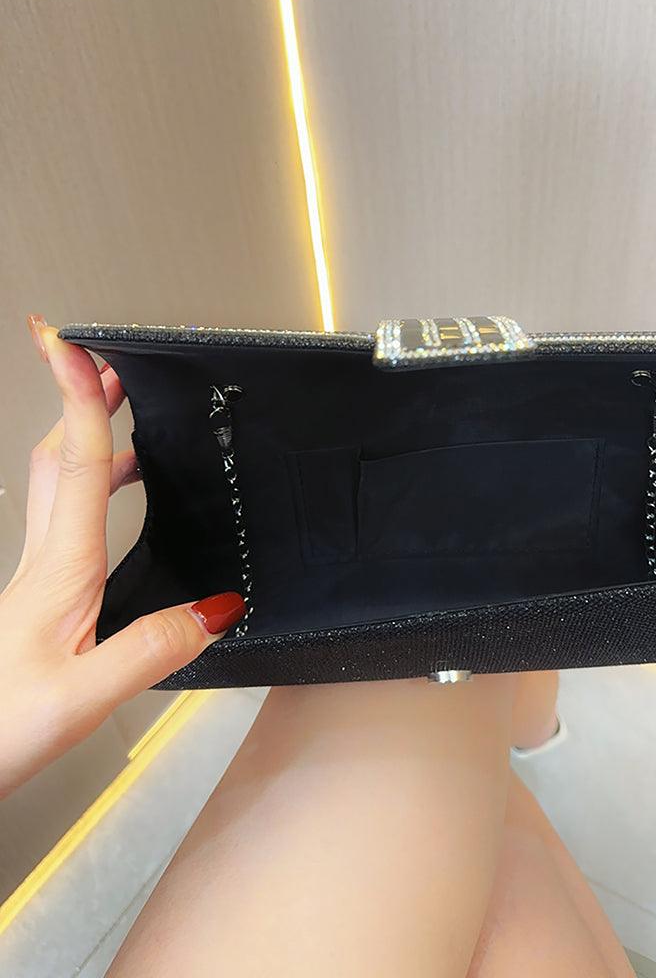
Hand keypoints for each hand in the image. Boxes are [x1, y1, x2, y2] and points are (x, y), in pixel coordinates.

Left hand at [0, 316, 244, 797]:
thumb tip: (219, 605)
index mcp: (60, 571)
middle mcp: (44, 562)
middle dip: (78, 399)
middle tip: (102, 358)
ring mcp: (36, 578)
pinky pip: (63, 517)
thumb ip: (153, 648)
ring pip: (55, 483)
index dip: (77, 398)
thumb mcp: (85, 697)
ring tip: (117, 411)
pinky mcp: (38, 596)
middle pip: (56, 457)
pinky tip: (112, 502)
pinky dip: (88, 483)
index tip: (73, 343)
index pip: (73, 464)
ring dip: (83, 437)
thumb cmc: (0, 726)